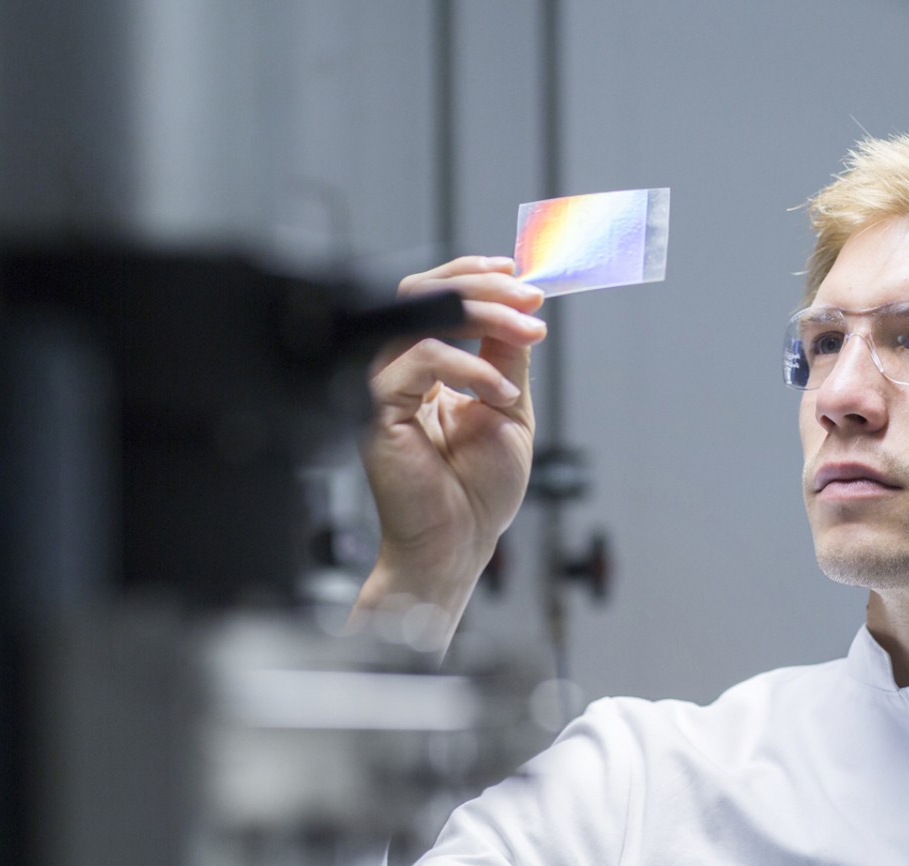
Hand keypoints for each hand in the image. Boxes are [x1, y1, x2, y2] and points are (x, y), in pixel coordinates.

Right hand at [355, 256, 546, 625]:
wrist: (459, 543)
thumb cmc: (479, 491)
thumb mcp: (509, 409)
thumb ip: (506, 358)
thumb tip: (520, 308)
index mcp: (430, 367)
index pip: (441, 300)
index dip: (478, 278)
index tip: (524, 281)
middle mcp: (401, 370)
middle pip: (423, 293)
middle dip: (482, 286)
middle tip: (529, 299)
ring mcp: (386, 386)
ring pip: (421, 316)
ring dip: (483, 315)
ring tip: (528, 333)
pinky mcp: (379, 408)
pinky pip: (418, 361)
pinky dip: (468, 367)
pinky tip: (498, 393)